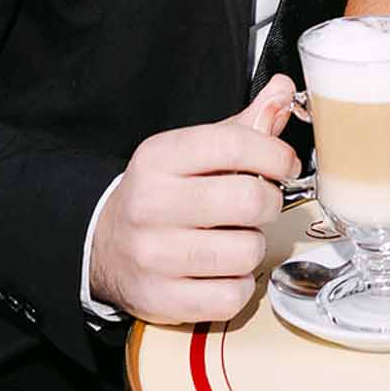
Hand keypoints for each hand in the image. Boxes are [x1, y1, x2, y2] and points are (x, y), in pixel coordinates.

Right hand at [90, 76, 300, 322]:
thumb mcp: (193, 152)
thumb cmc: (164, 193)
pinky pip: (233, 295)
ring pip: (246, 251)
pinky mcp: (160, 298)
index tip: (285, 165)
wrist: (104, 245)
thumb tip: (283, 92)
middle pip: (249, 200)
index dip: (276, 155)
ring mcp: (152, 255)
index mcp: (158, 158)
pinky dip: (240, 285)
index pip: (236, 145)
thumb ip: (243, 125)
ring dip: (253, 246)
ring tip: (235, 238)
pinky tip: (223, 271)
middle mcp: (150, 204)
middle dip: (269, 202)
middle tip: (260, 205)